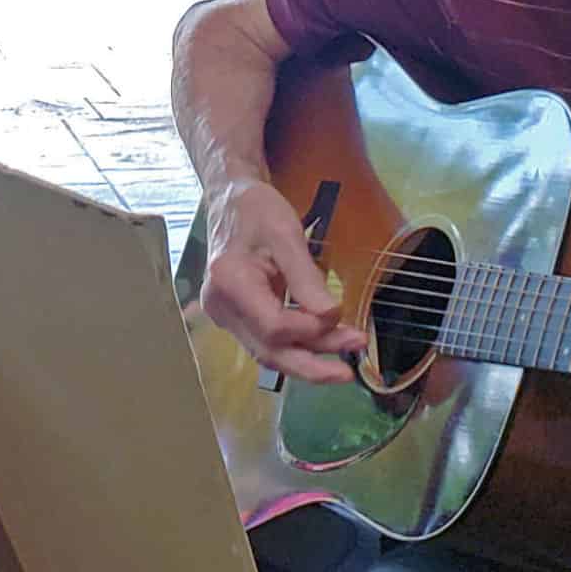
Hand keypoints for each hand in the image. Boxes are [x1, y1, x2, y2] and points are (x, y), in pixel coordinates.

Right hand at [198, 177, 365, 383]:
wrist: (230, 200)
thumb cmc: (257, 209)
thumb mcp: (286, 233)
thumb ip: (306, 277)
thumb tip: (331, 317)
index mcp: (229, 282)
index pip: (273, 326)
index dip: (310, 330)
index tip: (341, 316)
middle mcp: (221, 307)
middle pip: (268, 351)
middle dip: (311, 365)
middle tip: (349, 371)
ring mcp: (225, 316)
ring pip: (268, 352)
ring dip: (308, 358)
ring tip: (346, 357)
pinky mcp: (235, 318)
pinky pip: (266, 341)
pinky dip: (296, 346)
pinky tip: (323, 345)